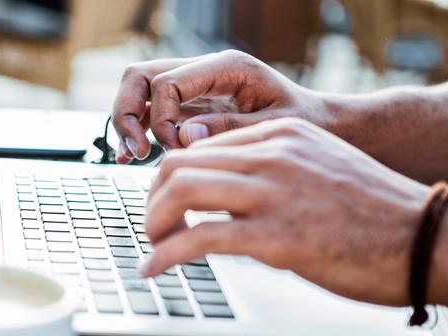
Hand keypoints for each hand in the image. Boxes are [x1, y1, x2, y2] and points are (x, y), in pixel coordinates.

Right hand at [111, 50, 329, 163]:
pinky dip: (139, 130)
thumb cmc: (304, 123)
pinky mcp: (192, 107)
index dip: (161, 119)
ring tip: (131, 156)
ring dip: (128, 122)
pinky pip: (153, 111)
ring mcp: (195, 88)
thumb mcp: (274, 128)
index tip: (175, 150)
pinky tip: (134, 155)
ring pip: (140, 91)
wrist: (319, 124)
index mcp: (226, 67)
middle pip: (141, 76)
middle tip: (136, 150)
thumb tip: (185, 136)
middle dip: (128, 112)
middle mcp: (204, 72)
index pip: (166, 82)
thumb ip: (229, 129)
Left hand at [141, 118, 434, 305]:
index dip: (169, 178)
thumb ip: (270, 170)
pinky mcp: (277, 236)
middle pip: (180, 164)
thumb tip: (225, 194)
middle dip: (153, 199)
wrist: (425, 236)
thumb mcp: (317, 168)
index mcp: (281, 136)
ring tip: (154, 245)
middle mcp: (273, 155)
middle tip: (153, 225)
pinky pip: (200, 238)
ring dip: (154, 222)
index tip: (164, 202)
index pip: (200, 146)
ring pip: (182, 192)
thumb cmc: (373, 211)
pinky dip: (167, 254)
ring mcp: (274, 193)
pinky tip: (156, 267)